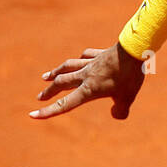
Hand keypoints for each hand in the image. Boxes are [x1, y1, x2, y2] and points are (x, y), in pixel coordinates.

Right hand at [30, 44, 146, 120]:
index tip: (33, 115)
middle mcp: (85, 75)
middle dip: (49, 92)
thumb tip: (117, 115)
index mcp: (88, 89)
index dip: (48, 111)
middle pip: (62, 84)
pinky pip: (86, 56)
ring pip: (68, 67)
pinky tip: (79, 59)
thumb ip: (121, 110)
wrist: (134, 51)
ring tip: (46, 76)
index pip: (65, 104)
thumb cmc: (129, 76)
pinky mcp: (100, 54)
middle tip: (40, 98)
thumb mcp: (127, 98)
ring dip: (56, 72)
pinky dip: (80, 59)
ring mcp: (91, 63)